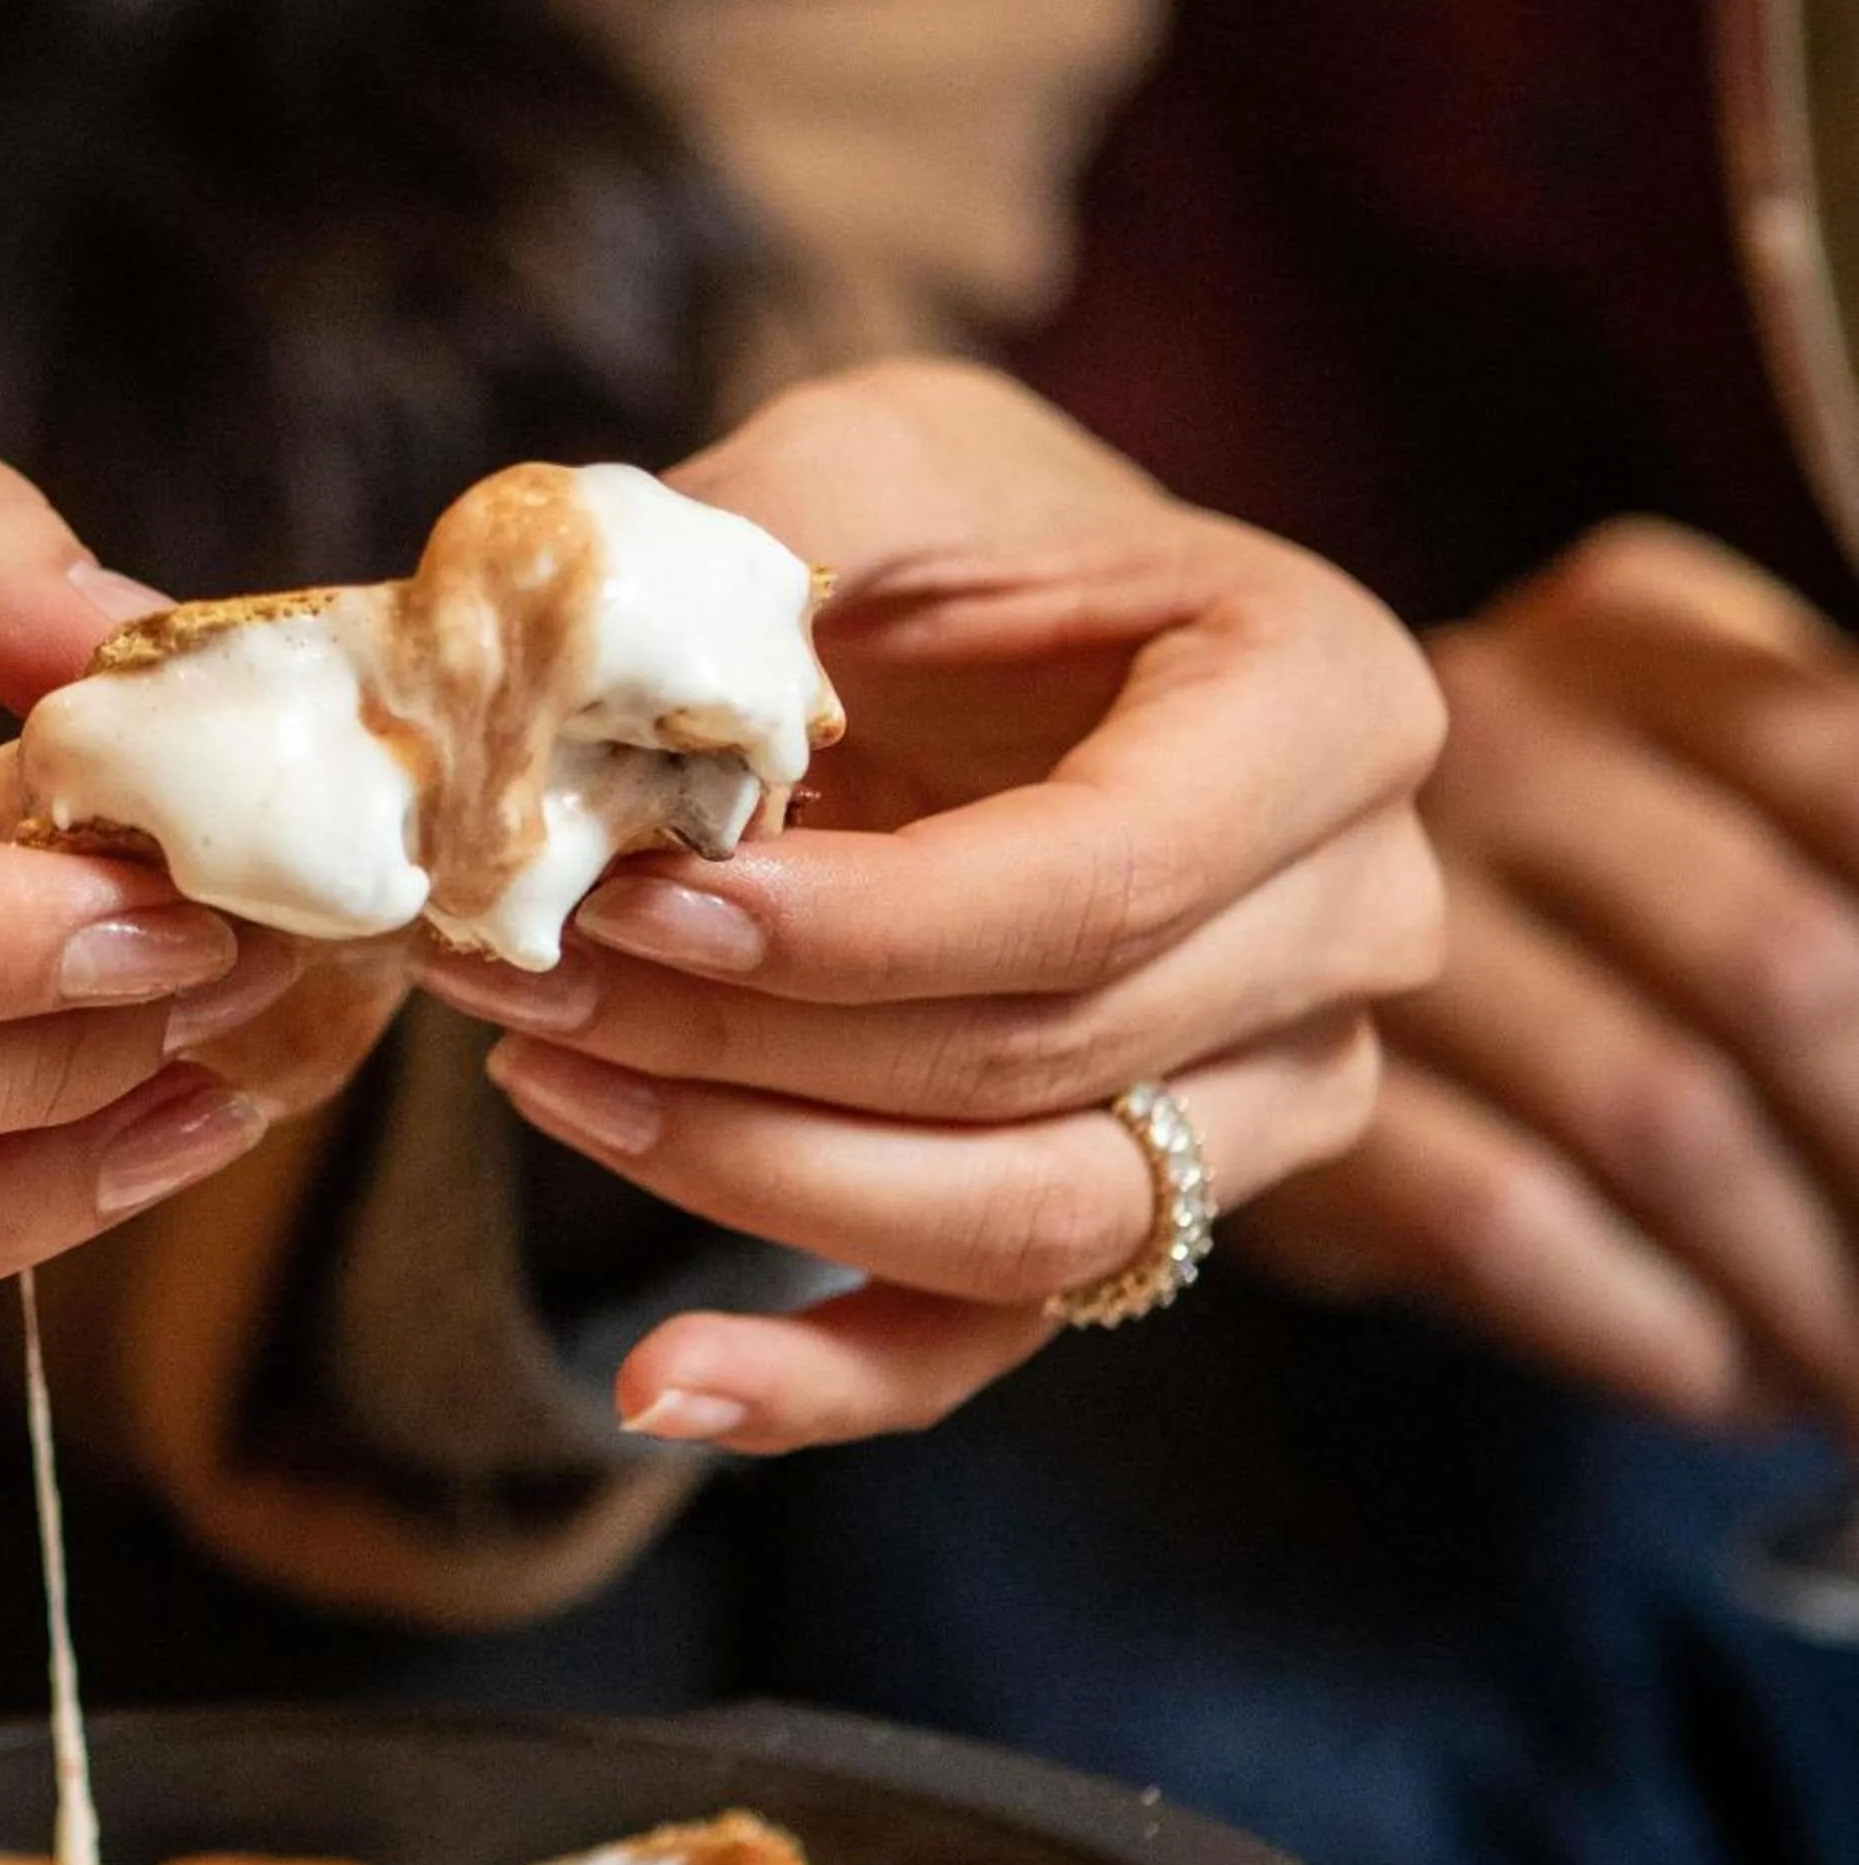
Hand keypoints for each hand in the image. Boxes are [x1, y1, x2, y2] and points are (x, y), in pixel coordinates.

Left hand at [418, 363, 1444, 1453]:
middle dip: (743, 1037)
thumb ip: (743, 581)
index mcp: (1324, 704)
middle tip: (514, 971)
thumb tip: (574, 729)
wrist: (979, 612)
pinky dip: (822, 1380)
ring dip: (750, 1176)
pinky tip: (659, 1388)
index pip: (1103, 882)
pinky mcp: (1147, 1206)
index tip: (634, 903)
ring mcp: (1272, 1095)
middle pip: (1041, 1061)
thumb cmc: (920, 524)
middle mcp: (1350, 921)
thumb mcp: (844, 475)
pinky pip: (993, 1333)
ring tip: (544, 1076)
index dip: (862, 928)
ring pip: (1020, 1218)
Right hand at [1246, 521, 1858, 1435]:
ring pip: (1653, 1110)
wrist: (1176, 937)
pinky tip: (1718, 1381)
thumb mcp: (1705, 799)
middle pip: (1781, 965)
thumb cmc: (1541, 898)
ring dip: (1808, 1292)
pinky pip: (1501, 1216)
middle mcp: (1479, 724)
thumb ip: (1826, 851)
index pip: (1851, 780)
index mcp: (1628, 625)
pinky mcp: (1270, 1071)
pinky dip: (1647, 1328)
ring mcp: (1352, 896)